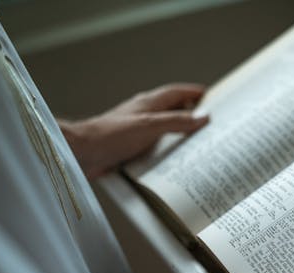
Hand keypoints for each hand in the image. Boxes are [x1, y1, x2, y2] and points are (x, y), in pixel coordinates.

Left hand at [59, 83, 209, 178]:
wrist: (83, 153)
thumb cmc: (110, 135)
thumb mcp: (150, 126)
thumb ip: (177, 121)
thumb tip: (202, 117)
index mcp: (149, 103)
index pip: (176, 92)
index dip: (194, 93)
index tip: (210, 95)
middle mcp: (144, 114)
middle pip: (172, 109)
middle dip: (191, 112)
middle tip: (209, 120)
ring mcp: (137, 130)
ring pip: (164, 127)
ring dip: (179, 132)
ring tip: (197, 141)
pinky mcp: (132, 146)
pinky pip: (155, 144)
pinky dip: (167, 148)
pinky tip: (173, 160)